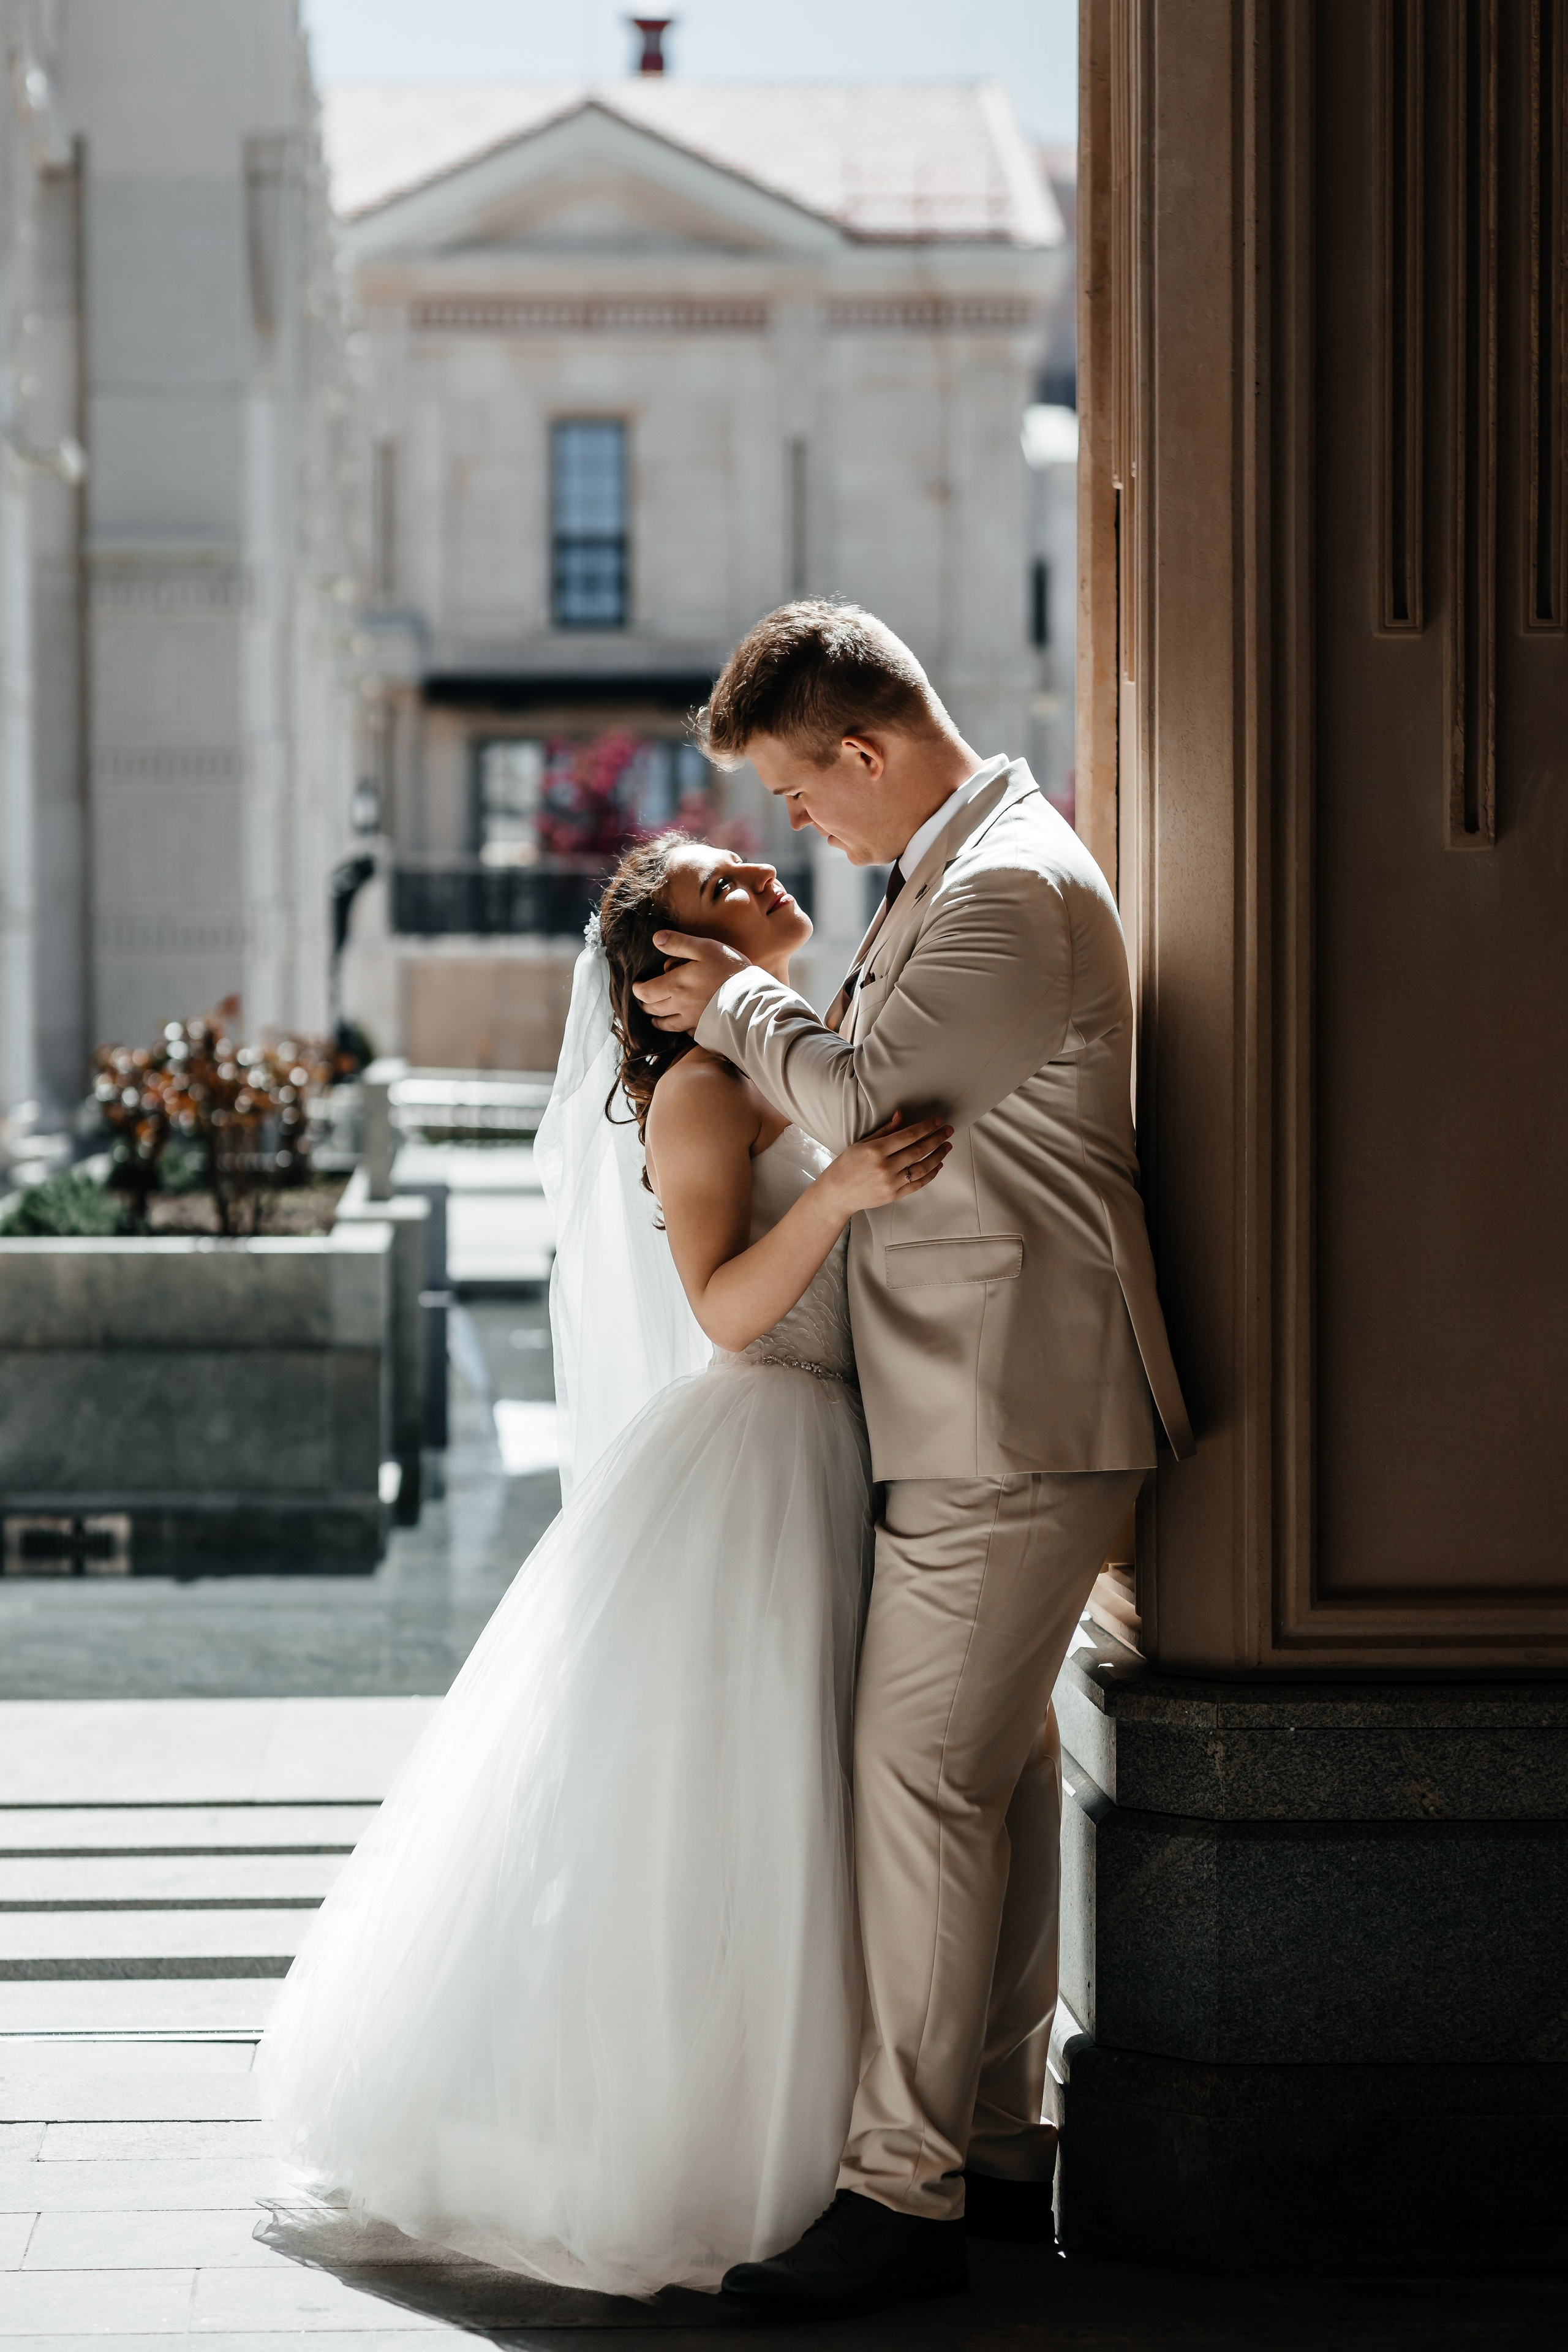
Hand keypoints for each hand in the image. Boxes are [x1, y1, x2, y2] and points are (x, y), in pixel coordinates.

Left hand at [632, 932, 749, 1031]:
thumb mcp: (705, 948)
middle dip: (645, 1003)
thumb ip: (680, 943)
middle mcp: (679, 1006)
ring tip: (655, 1018)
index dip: (638, 989)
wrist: (752, 1000)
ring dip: (657, 1020)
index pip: (646, 991)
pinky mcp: (703, 1029)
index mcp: (675, 985)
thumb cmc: (730, 971)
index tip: (637, 985)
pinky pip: (685, 1032)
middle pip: (653, 1009)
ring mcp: (691, 1020)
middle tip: (644, 999)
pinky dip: (678, 1029)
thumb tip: (657, 939)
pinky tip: (681, 1026)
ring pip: (666, 1024)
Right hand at [820, 1112, 952, 1215]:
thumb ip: (885, 1130)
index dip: (926, 1126)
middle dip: (937, 1138)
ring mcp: (890, 1183)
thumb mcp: (861, 1143)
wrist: (837, 1193)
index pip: (908, 1135)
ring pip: (922, 1167)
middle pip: (919, 1150)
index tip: (937, 1120)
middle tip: (948, 1130)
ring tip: (947, 1146)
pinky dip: (931, 1174)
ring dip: (938, 1155)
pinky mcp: (894, 1195)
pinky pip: (918, 1184)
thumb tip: (902, 1115)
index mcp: (875, 1150)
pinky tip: (938, 1165)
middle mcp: (884, 1167)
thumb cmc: (847, 1165)